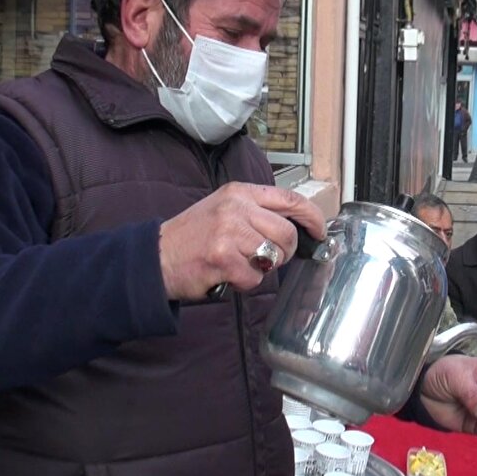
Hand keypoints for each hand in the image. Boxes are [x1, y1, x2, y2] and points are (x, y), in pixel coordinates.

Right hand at [158, 182, 325, 301]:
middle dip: (285, 252)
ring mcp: (228, 232)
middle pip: (287, 233)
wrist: (156, 255)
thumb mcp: (224, 209)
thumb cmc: (193, 236)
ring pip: (274, 256)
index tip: (320, 230)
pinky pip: (255, 277)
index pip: (290, 199)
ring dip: (263, 268)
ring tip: (241, 264)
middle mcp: (235, 208)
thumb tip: (297, 223)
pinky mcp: (222, 258)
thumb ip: (257, 211)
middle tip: (268, 258)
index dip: (312, 216)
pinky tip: (228, 275)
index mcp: (239, 192)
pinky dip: (245, 283)